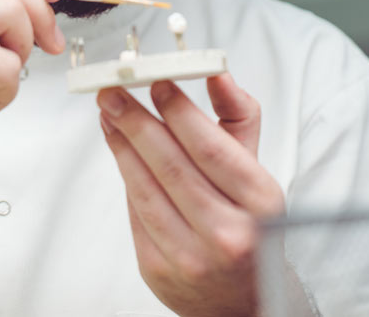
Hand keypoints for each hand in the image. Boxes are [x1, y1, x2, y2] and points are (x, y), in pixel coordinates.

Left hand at [97, 74, 284, 316]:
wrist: (240, 299)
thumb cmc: (249, 226)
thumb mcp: (255, 172)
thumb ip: (237, 117)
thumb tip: (218, 73)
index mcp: (259, 205)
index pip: (212, 149)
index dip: (180, 112)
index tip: (157, 83)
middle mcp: (228, 234)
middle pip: (173, 166)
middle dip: (138, 122)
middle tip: (115, 93)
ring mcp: (190, 256)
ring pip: (146, 188)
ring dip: (122, 145)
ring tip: (109, 115)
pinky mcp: (157, 269)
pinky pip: (135, 212)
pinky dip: (125, 175)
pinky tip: (119, 149)